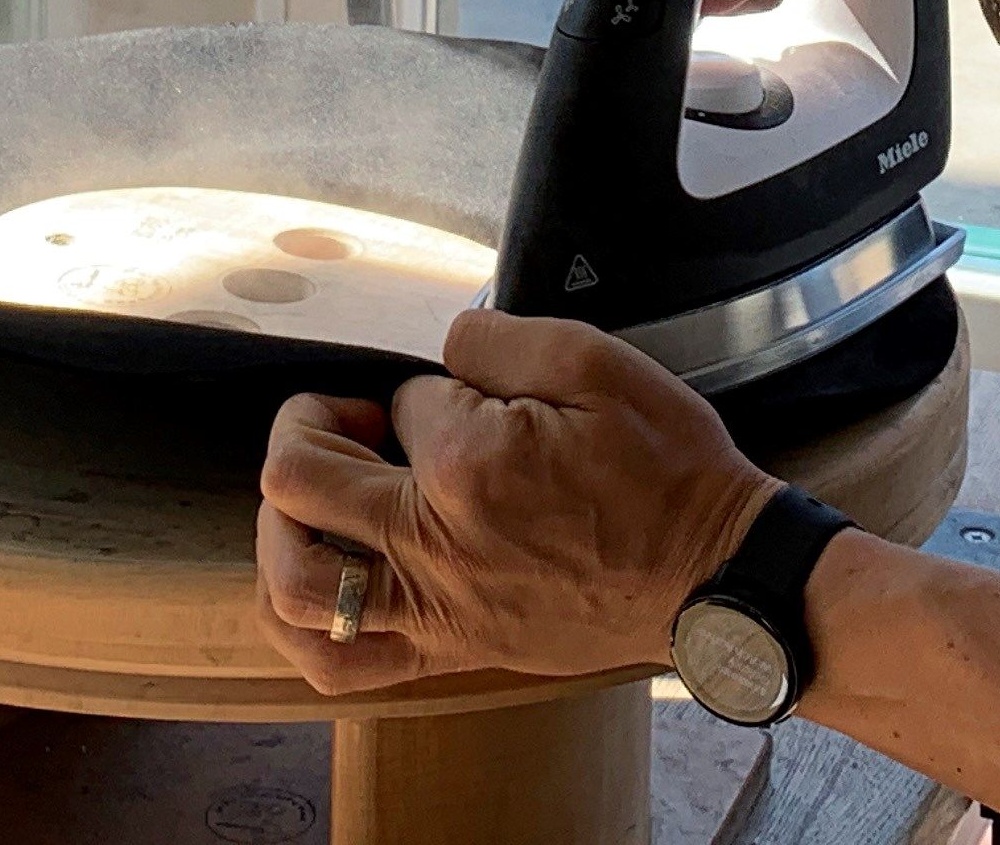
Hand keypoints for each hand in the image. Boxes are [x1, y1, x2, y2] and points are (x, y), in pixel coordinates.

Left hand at [253, 311, 778, 694]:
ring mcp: (439, 607)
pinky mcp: (453, 649)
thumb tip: (443, 347)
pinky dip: (309, 620)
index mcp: (470, 464)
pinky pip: (341, 660)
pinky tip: (326, 577)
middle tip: (354, 418)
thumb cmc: (668, 476)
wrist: (717, 576)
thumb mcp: (599, 363)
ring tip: (318, 496)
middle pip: (298, 481)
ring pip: (293, 583)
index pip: (400, 399)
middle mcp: (437, 544)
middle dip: (309, 424)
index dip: (428, 383)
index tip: (480, 395)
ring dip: (282, 525)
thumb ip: (500, 338)